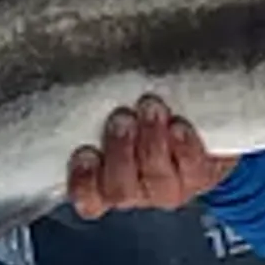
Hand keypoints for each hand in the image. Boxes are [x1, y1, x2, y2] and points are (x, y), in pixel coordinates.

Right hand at [67, 94, 238, 218]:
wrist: (198, 111)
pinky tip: (179, 125)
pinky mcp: (201, 177)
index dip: (83, 182)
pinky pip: (193, 170)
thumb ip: (96, 100)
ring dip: (151, 143)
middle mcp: (136, 191)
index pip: (87, 198)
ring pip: (156, 179)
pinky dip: (184, 148)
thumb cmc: (141, 106)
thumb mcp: (115, 102)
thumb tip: (63, 66)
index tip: (85, 153)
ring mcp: (169, 188)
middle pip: (120, 190)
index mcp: (105, 180)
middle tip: (122, 118)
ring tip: (150, 108)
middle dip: (120, 153)